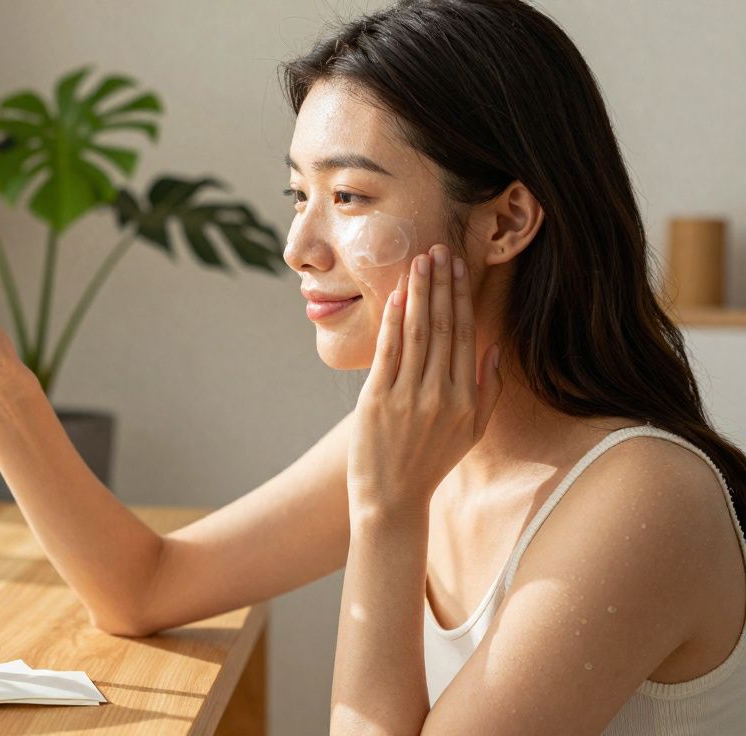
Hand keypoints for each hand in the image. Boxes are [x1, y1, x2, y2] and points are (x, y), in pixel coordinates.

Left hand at [347, 243, 501, 517]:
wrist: (392, 498)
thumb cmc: (431, 461)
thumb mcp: (472, 431)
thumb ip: (488, 390)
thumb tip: (495, 348)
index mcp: (467, 399)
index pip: (466, 335)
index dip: (462, 297)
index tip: (458, 266)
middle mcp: (442, 395)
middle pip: (445, 327)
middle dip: (442, 285)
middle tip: (439, 248)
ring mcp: (409, 397)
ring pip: (418, 334)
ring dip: (419, 294)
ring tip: (418, 261)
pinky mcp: (378, 401)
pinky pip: (389, 354)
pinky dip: (394, 323)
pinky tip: (397, 296)